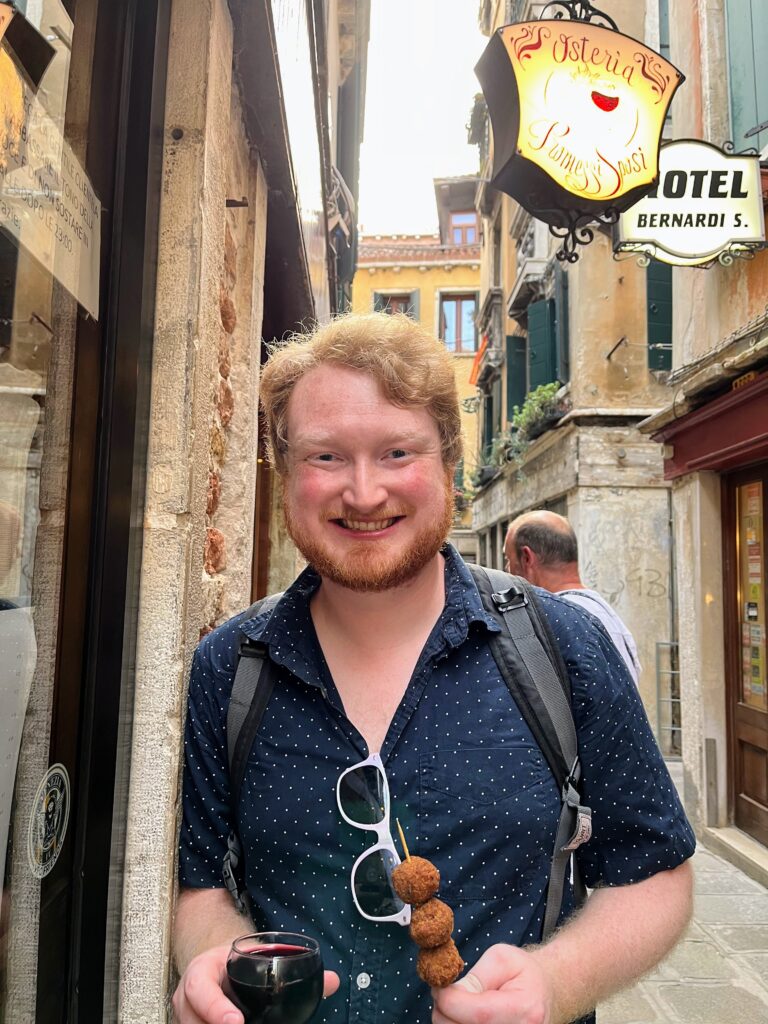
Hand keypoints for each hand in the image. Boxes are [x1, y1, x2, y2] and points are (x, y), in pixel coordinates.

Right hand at [171, 942, 340, 1022]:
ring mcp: (185, 1017)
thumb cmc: (235, 962)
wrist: (215, 963)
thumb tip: (333, 981)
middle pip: (192, 1020)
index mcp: (201, 972)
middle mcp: (186, 997)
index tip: (236, 1022)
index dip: (215, 1008)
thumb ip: (292, 966)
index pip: (199, 989)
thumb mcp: (256, 956)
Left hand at [431, 944, 555, 1023]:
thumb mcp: (502, 959)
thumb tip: (449, 994)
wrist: (545, 994)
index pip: (479, 1014)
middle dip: (445, 1012)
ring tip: (457, 1005)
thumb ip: (476, 977)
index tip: (439, 987)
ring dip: (450, 1021)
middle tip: (444, 994)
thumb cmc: (523, 973)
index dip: (450, 1001)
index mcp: (525, 1008)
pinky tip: (463, 1017)